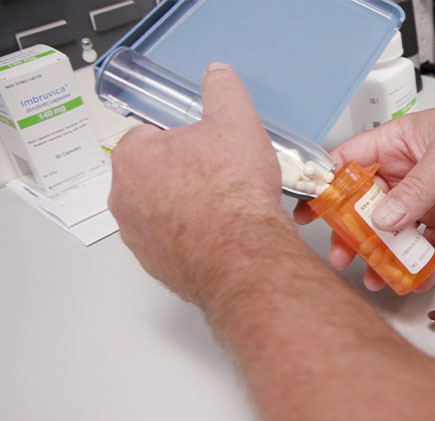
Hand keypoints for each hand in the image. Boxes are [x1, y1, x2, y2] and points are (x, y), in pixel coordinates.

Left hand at [109, 62, 289, 305]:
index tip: (208, 148)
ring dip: (188, 207)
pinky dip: (193, 237)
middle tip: (221, 177)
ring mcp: (138, 235)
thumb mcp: (236, 122)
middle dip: (185, 174)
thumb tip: (217, 76)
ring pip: (163, 210)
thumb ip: (222, 92)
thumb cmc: (232, 194)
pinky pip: (173, 242)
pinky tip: (221, 234)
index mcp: (133, 157)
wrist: (242, 255)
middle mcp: (124, 198)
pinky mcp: (156, 264)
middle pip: (155, 174)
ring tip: (225, 208)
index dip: (185, 139)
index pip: (151, 135)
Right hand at [294, 95, 434, 290]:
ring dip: (385, 252)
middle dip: (353, 232)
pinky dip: (420, 260)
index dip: (328, 187)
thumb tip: (385, 217)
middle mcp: (407, 172)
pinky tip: (413, 274)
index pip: (350, 164)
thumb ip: (416, 189)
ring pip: (395, 230)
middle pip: (368, 205)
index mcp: (397, 143)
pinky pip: (427, 243)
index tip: (312, 212)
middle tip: (344, 254)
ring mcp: (427, 197)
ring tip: (376, 274)